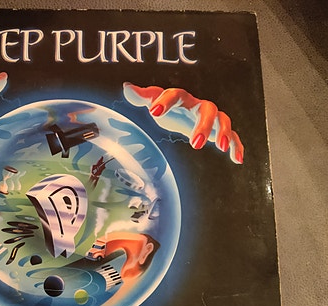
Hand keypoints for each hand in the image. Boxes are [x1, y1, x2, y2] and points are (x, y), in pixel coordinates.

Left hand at [123, 83, 243, 163]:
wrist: (183, 113)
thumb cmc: (167, 108)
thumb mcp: (153, 102)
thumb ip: (142, 96)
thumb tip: (127, 86)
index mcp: (181, 98)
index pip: (175, 94)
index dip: (165, 102)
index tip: (153, 112)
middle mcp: (199, 105)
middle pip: (207, 109)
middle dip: (203, 125)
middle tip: (195, 143)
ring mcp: (212, 117)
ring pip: (223, 120)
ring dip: (224, 133)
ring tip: (221, 148)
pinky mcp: (219, 131)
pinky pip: (233, 136)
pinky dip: (237, 147)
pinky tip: (237, 159)